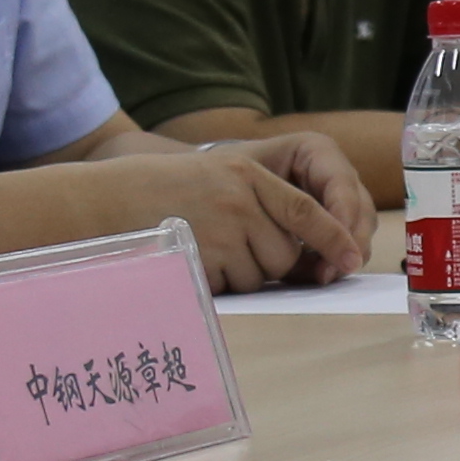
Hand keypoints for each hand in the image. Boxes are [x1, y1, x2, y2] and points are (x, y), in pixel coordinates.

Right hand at [102, 142, 367, 288]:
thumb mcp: (215, 177)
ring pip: (262, 273)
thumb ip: (257, 199)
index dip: (336, 237)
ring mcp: (221, 230)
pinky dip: (218, 283)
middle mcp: (240, 200)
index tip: (354, 258)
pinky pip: (232, 286)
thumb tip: (298, 246)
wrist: (105, 200)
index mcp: (247, 175)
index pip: (305, 211)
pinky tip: (192, 262)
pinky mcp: (203, 258)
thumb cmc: (160, 192)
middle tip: (230, 249)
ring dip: (242, 274)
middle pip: (286, 253)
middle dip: (269, 261)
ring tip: (205, 250)